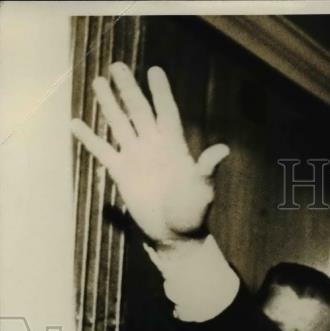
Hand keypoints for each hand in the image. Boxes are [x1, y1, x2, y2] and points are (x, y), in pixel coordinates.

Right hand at [71, 63, 228, 243]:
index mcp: (174, 146)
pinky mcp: (121, 172)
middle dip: (128, 89)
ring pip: (120, 124)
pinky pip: (102, 150)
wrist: (174, 235)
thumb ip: (207, 167)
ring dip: (109, 104)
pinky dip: (89, 138)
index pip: (166, 112)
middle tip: (117, 66)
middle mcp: (153, 146)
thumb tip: (223, 149)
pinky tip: (76, 123)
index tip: (154, 70)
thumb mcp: (202, 189)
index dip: (161, 92)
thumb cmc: (193, 212)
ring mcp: (136, 157)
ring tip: (98, 82)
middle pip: (138, 110)